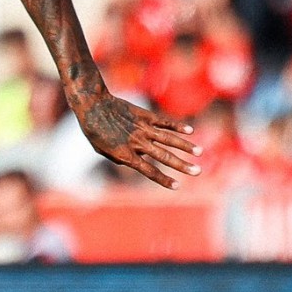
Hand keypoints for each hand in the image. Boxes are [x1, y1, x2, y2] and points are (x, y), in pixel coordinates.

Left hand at [73, 91, 201, 188]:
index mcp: (125, 154)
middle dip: (182, 165)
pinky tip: (190, 131)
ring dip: (185, 146)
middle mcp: (137, 143)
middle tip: (198, 172)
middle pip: (165, 157)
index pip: (149, 171)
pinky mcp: (144, 115)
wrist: (92, 105)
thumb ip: (120, 158)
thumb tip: (137, 160)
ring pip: (168, 139)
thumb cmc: (93, 130)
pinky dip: (177, 126)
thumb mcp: (102, 149)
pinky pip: (164, 122)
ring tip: (199, 152)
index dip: (163, 180)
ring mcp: (142, 128)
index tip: (177, 186)